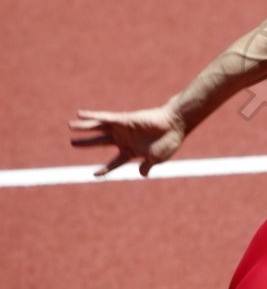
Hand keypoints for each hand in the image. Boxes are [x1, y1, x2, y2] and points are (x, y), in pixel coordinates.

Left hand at [68, 106, 185, 176]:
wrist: (175, 126)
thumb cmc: (168, 142)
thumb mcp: (157, 159)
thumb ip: (147, 166)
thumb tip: (142, 174)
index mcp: (131, 152)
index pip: (114, 163)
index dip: (104, 169)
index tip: (94, 174)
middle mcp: (124, 139)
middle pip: (100, 142)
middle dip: (86, 143)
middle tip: (72, 143)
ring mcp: (123, 129)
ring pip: (99, 129)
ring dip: (84, 128)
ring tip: (69, 126)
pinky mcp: (123, 119)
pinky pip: (104, 118)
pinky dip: (92, 116)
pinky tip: (80, 114)